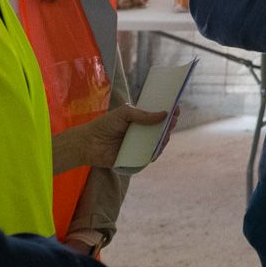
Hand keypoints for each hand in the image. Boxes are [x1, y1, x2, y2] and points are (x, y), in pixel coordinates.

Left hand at [53, 104, 167, 172]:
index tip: (175, 108)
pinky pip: (150, 155)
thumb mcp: (124, 114)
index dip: (168, 112)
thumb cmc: (105, 125)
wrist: (90, 144)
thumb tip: (164, 114)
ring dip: (165, 138)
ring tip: (166, 134)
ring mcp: (140, 145)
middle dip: (169, 124)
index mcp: (140, 119)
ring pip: (158, 142)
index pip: (158, 115)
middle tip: (173, 120)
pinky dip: (156, 153)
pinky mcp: (136, 157)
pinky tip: (158, 148)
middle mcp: (142, 132)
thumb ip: (143, 115)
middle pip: (161, 128)